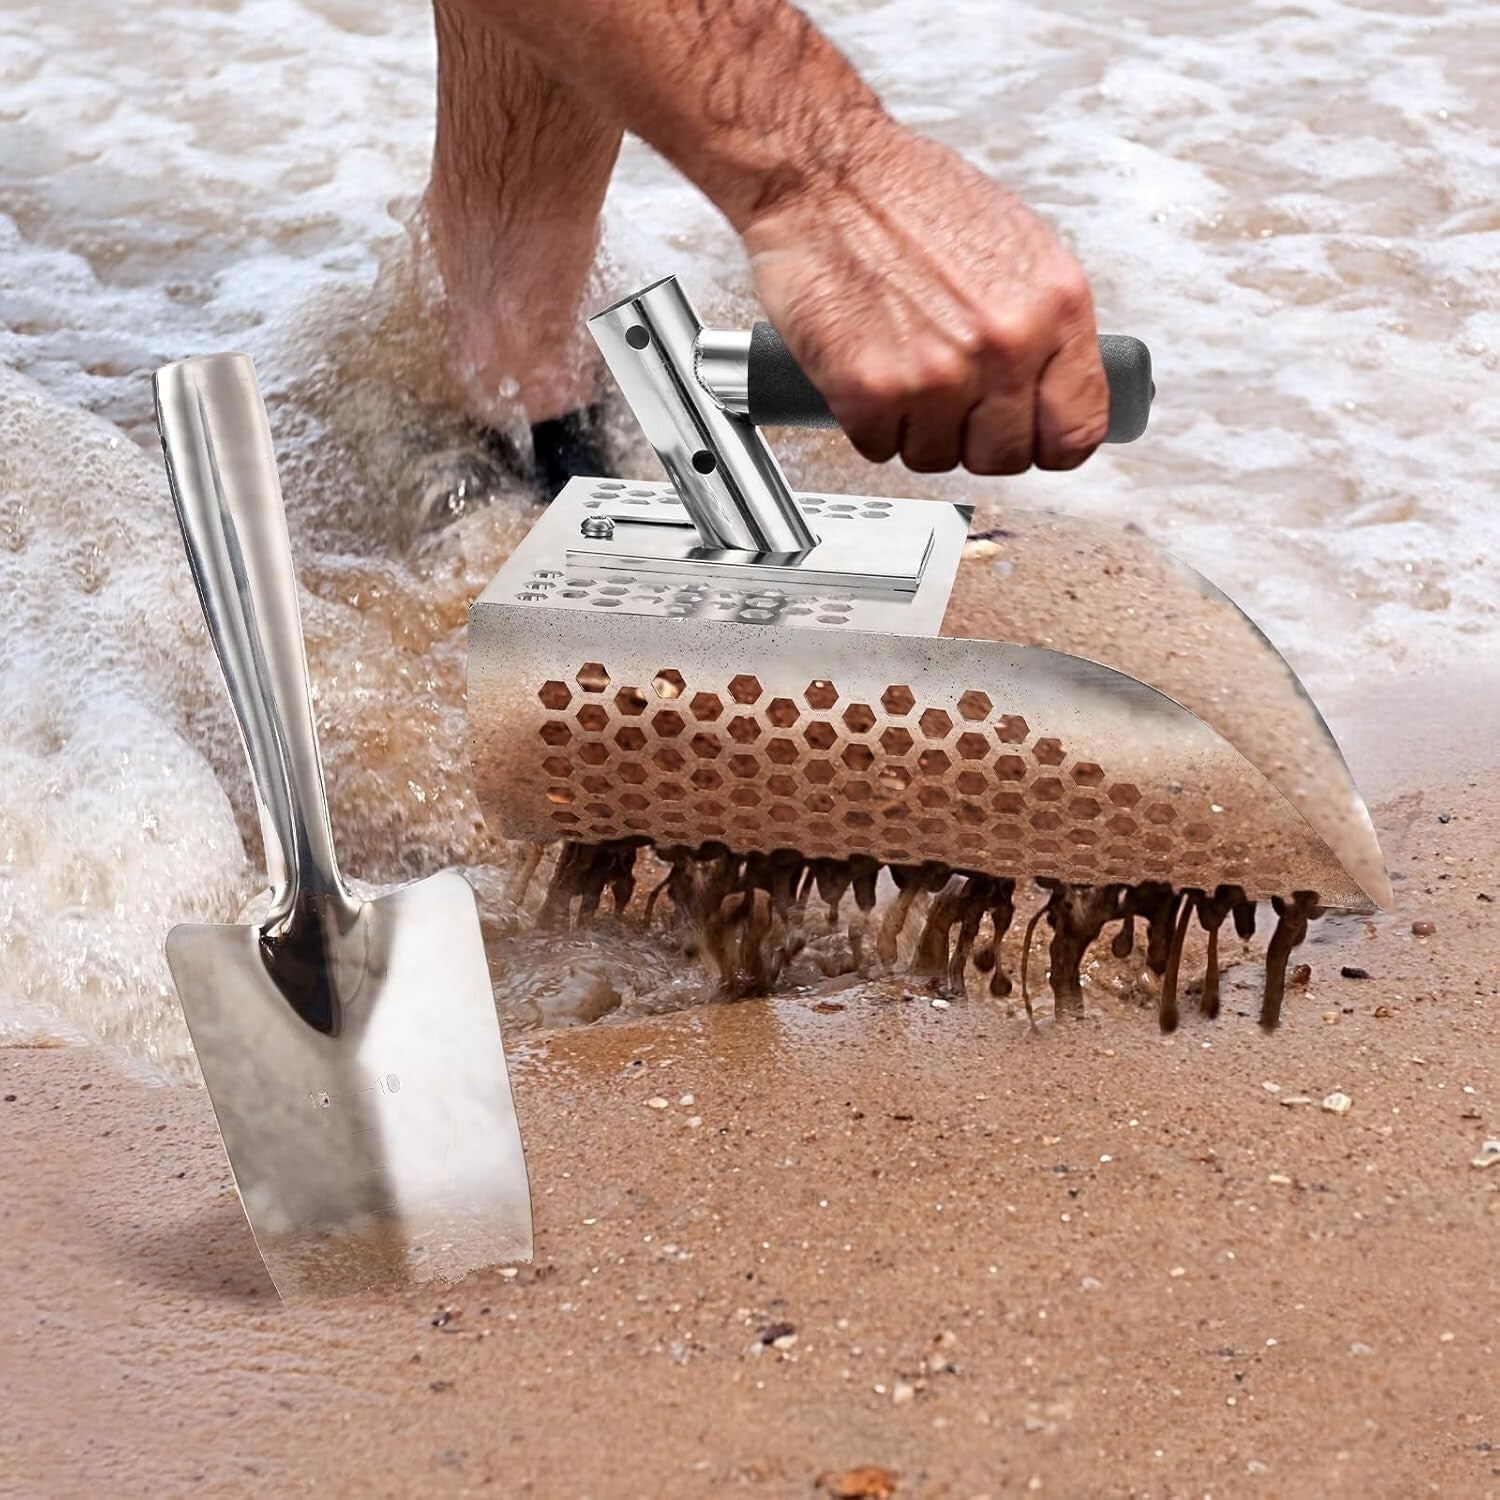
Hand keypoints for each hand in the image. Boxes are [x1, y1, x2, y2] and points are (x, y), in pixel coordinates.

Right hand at [741, 123, 1107, 473]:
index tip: (1031, 438)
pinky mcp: (872, 393)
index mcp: (1055, 305)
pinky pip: (879, 447)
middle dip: (974, 438)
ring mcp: (939, 374)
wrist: (824, 175)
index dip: (1049, 442)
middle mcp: (1005, 344)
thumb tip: (1052, 386)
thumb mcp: (1015, 246)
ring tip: (901, 369)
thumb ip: (1040, 323)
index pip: (1078, 428)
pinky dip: (866, 422)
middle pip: (1005, 456)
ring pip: (936, 458)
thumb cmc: (908, 198)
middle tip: (950, 401)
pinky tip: (865, 371)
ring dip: (914, 428)